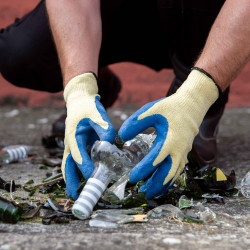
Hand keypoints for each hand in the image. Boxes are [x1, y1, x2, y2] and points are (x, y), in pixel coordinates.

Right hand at [62, 73, 115, 199]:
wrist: (80, 101)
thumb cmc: (89, 107)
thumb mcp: (98, 114)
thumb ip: (104, 128)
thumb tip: (110, 145)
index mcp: (73, 135)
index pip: (78, 155)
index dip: (85, 167)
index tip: (94, 177)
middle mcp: (70, 143)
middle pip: (68, 164)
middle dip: (71, 179)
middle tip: (75, 195)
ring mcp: (72, 145)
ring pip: (68, 165)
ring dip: (71, 179)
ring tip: (75, 193)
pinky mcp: (76, 146)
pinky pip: (74, 161)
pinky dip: (76, 172)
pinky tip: (82, 180)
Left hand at [118, 69, 218, 198]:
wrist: (190, 107)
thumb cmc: (169, 108)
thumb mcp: (151, 110)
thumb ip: (136, 122)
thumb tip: (121, 137)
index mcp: (169, 140)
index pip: (155, 160)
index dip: (143, 170)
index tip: (132, 178)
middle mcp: (178, 150)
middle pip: (167, 174)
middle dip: (154, 185)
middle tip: (141, 194)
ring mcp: (183, 153)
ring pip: (173, 175)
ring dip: (162, 185)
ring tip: (149, 193)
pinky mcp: (184, 154)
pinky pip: (177, 171)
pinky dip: (169, 180)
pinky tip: (161, 184)